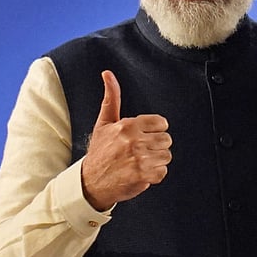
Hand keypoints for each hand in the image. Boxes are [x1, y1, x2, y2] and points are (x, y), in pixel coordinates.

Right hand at [80, 70, 171, 209]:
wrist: (90, 183)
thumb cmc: (99, 152)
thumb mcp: (104, 123)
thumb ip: (111, 98)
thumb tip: (107, 74)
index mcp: (128, 126)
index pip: (162, 123)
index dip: (154, 131)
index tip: (143, 137)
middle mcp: (134, 141)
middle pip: (166, 140)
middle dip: (156, 146)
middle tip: (139, 152)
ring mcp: (139, 159)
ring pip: (166, 156)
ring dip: (156, 161)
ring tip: (139, 163)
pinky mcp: (143, 176)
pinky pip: (163, 172)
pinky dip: (154, 175)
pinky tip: (140, 173)